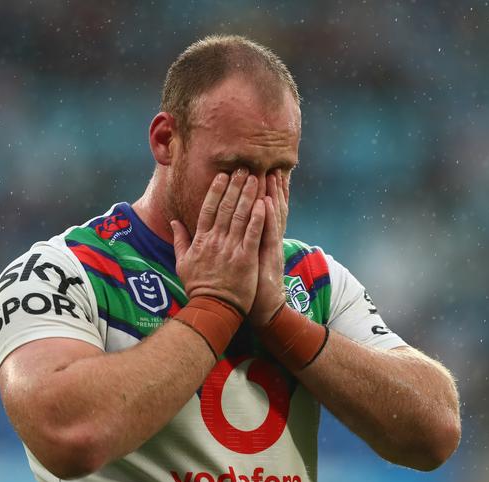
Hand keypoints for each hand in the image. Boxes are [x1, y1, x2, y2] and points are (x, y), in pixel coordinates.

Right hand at [171, 168, 265, 313]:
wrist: (213, 308)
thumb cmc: (199, 286)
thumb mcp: (182, 263)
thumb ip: (180, 240)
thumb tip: (174, 222)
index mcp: (201, 240)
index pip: (208, 209)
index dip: (216, 190)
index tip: (223, 176)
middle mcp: (215, 240)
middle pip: (226, 207)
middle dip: (235, 186)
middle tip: (243, 169)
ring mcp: (231, 248)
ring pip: (240, 215)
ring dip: (248, 195)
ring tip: (255, 178)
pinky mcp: (246, 258)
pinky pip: (253, 233)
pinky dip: (258, 217)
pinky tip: (264, 202)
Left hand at [248, 170, 288, 325]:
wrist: (262, 309)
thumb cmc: (247, 288)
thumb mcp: (240, 262)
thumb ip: (233, 244)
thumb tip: (218, 231)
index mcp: (254, 239)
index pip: (256, 211)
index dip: (255, 192)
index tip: (252, 173)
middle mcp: (264, 239)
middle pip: (266, 208)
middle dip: (265, 187)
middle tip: (266, 165)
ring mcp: (268, 247)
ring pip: (270, 216)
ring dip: (270, 195)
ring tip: (270, 174)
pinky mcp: (269, 257)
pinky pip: (269, 234)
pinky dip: (268, 218)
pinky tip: (268, 202)